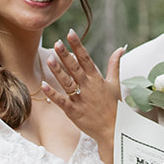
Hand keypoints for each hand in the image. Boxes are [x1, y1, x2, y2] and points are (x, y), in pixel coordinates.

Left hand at [41, 30, 122, 147]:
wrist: (114, 130)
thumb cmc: (114, 106)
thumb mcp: (115, 83)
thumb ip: (115, 64)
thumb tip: (121, 48)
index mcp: (97, 79)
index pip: (86, 58)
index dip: (78, 46)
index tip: (70, 33)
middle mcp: (88, 87)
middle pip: (75, 68)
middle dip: (66, 55)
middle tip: (57, 42)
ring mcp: (80, 99)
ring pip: (67, 82)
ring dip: (58, 71)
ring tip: (49, 59)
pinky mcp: (74, 111)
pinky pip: (61, 101)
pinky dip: (52, 93)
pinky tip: (43, 85)